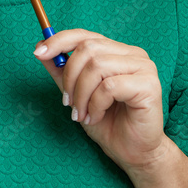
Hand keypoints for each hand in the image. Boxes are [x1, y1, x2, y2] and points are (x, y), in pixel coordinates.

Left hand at [33, 29, 167, 174]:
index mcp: (117, 52)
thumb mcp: (76, 94)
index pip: (85, 35)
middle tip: (68, 103)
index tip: (39, 53)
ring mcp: (144, 67)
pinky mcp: (149, 85)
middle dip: (70, 77)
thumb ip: (61, 71)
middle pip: (88, 49)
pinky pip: (109, 86)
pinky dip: (96, 104)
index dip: (59, 41)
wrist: (132, 151)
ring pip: (97, 67)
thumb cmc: (108, 122)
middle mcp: (133, 54)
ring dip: (82, 95)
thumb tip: (40, 48)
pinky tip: (97, 116)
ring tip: (82, 114)